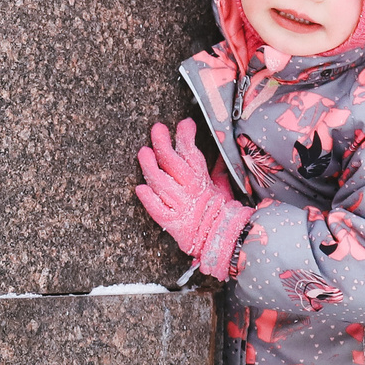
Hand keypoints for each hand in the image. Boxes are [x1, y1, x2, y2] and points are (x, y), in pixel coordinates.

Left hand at [134, 120, 252, 280]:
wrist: (225, 240)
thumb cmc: (222, 213)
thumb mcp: (223, 188)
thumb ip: (217, 169)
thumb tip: (218, 151)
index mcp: (202, 181)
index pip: (193, 154)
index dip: (187, 137)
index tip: (184, 124)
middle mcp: (189, 192)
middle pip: (174, 164)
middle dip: (164, 144)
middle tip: (157, 129)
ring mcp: (180, 207)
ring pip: (162, 184)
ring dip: (151, 167)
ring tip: (143, 152)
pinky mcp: (172, 224)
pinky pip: (159, 211)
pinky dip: (150, 200)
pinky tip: (140, 189)